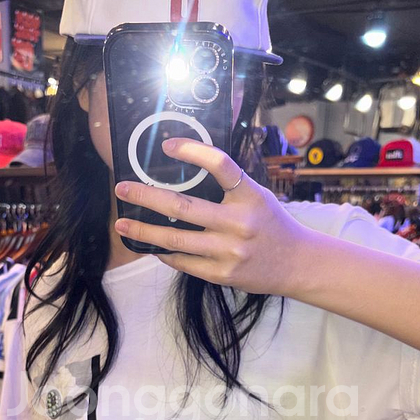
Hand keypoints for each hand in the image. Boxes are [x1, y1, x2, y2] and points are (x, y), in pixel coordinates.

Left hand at [114, 138, 308, 295]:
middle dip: (145, 197)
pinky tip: (151, 247)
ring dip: (143, 231)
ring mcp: (229, 251)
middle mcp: (239, 223)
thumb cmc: (272, 225)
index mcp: (249, 196)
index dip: (192, 151)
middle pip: (182, 206)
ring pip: (175, 239)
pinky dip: (164, 253)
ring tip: (122, 225)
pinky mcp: (222, 274)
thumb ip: (229, 187)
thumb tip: (182, 173)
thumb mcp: (258, 196)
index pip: (220, 165)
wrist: (297, 263)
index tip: (166, 145)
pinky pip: (184, 262)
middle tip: (122, 188)